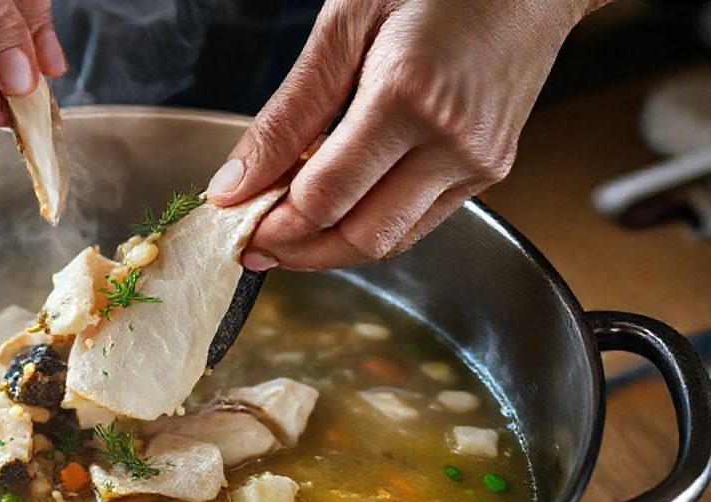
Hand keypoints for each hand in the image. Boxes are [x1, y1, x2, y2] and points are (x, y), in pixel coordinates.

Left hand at [209, 0, 600, 270]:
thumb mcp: (343, 26)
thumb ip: (287, 114)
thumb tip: (235, 185)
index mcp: (409, 96)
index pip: (324, 197)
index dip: (271, 223)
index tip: (233, 222)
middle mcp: (453, 141)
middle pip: (360, 238)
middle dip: (297, 252)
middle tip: (252, 243)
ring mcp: (479, 163)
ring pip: (391, 242)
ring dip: (330, 248)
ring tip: (285, 230)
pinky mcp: (490, 170)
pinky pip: (418, 222)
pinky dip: (369, 225)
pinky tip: (335, 209)